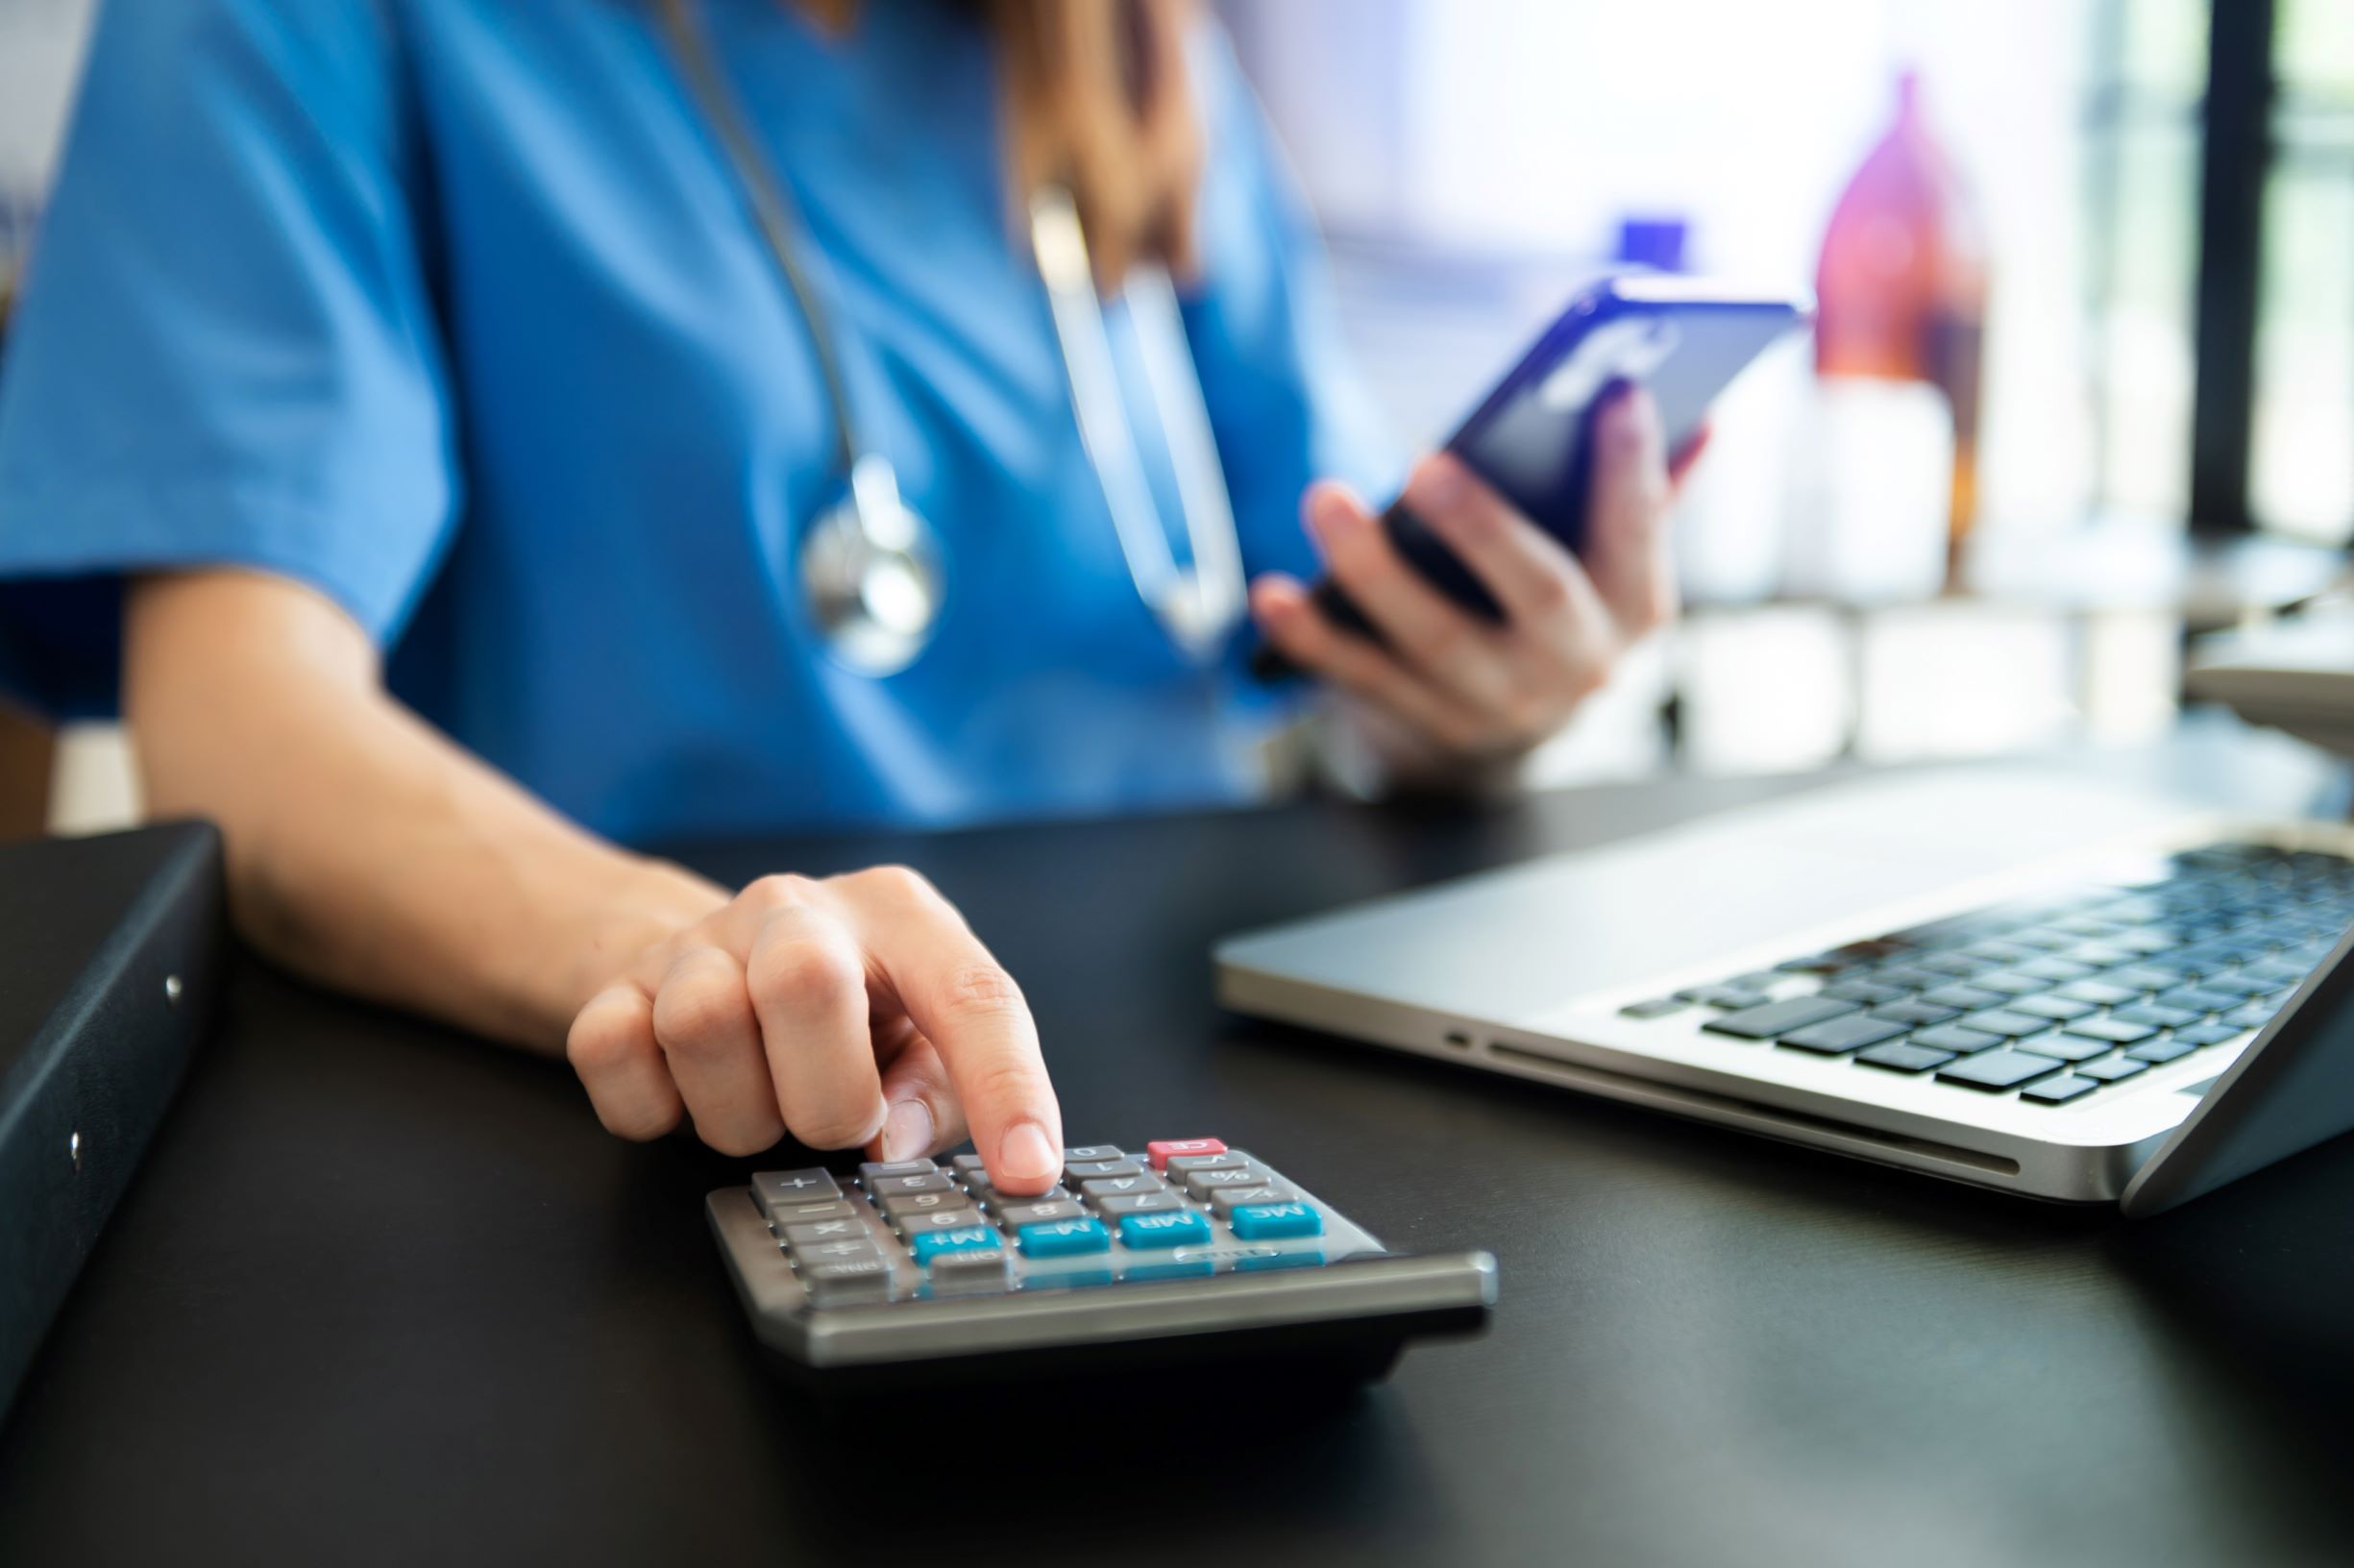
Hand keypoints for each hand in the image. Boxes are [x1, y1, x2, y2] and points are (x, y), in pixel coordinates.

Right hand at [565, 867, 1064, 1193]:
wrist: (715, 955)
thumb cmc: (849, 1012)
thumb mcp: (921, 1043)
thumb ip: (938, 1095)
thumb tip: (895, 1142)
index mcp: (901, 917)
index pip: (972, 995)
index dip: (1005, 1088)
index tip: (1025, 1171)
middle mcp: (798, 907)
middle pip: (804, 982)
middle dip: (826, 1095)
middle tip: (834, 1122)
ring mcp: (699, 939)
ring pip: (700, 1025)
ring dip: (738, 1113)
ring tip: (763, 1103)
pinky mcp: (615, 982)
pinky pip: (612, 1054)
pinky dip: (651, 1108)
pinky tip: (688, 1095)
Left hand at [1251, 387, 1699, 773]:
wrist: (1522, 726)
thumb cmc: (1569, 602)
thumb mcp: (1618, 555)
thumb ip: (1649, 489)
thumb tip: (1698, 414)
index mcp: (1637, 607)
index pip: (1640, 530)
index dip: (1633, 467)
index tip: (1616, 392)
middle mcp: (1576, 664)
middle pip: (1535, 592)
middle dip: (1483, 527)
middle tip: (1427, 462)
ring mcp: (1499, 702)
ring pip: (1434, 639)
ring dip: (1374, 572)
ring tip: (1324, 499)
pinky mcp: (1428, 722)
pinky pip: (1363, 678)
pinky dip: (1313, 639)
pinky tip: (1271, 594)